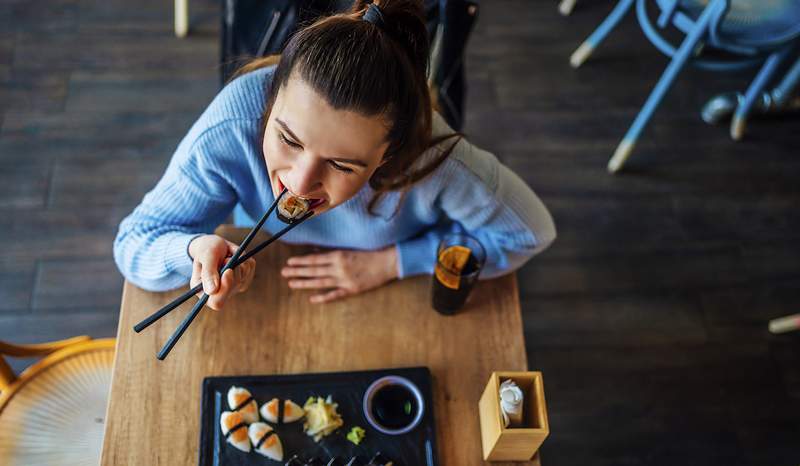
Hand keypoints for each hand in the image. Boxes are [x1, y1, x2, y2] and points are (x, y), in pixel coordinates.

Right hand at [188, 234, 256, 310]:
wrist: (213, 245)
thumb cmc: (205, 250)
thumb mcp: (204, 257)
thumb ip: (208, 273)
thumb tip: (212, 291)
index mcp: (203, 292)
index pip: (216, 302)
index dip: (225, 288)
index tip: (228, 271)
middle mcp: (219, 293)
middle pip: (233, 288)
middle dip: (233, 270)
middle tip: (227, 258)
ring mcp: (233, 287)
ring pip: (244, 276)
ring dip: (239, 262)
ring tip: (227, 256)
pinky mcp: (244, 279)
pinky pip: (250, 269)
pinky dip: (244, 260)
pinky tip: (235, 256)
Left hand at [281, 247, 397, 303]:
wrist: (388, 263)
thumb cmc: (369, 254)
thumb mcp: (349, 249)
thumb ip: (332, 252)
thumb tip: (315, 251)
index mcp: (339, 256)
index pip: (315, 259)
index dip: (301, 261)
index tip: (289, 262)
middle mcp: (339, 268)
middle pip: (314, 270)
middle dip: (297, 272)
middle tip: (284, 273)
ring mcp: (345, 280)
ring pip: (321, 282)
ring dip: (305, 283)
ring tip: (291, 284)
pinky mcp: (352, 290)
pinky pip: (335, 295)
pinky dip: (323, 297)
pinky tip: (312, 299)